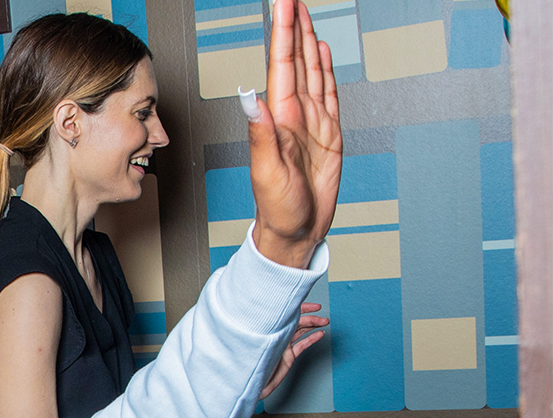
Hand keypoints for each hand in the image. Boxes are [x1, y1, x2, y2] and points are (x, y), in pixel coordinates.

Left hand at [249, 0, 341, 267]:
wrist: (295, 232)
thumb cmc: (278, 209)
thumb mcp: (268, 173)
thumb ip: (262, 135)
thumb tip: (251, 98)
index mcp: (278, 119)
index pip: (281, 65)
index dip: (282, 32)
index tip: (282, 3)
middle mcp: (293, 115)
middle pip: (295, 59)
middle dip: (293, 25)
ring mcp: (311, 122)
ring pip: (311, 71)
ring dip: (307, 40)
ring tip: (304, 13)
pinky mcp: (328, 134)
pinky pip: (328, 93)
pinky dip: (325, 70)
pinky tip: (321, 52)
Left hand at [259, 302, 327, 398]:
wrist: (252, 382)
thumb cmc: (250, 362)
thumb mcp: (259, 342)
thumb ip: (270, 329)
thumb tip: (276, 313)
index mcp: (269, 329)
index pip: (288, 315)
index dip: (303, 309)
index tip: (316, 307)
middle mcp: (277, 336)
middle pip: (297, 323)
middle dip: (312, 319)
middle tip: (325, 319)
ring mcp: (283, 346)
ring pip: (301, 332)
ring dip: (313, 326)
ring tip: (325, 322)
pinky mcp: (288, 356)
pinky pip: (302, 345)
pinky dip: (312, 339)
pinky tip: (320, 334)